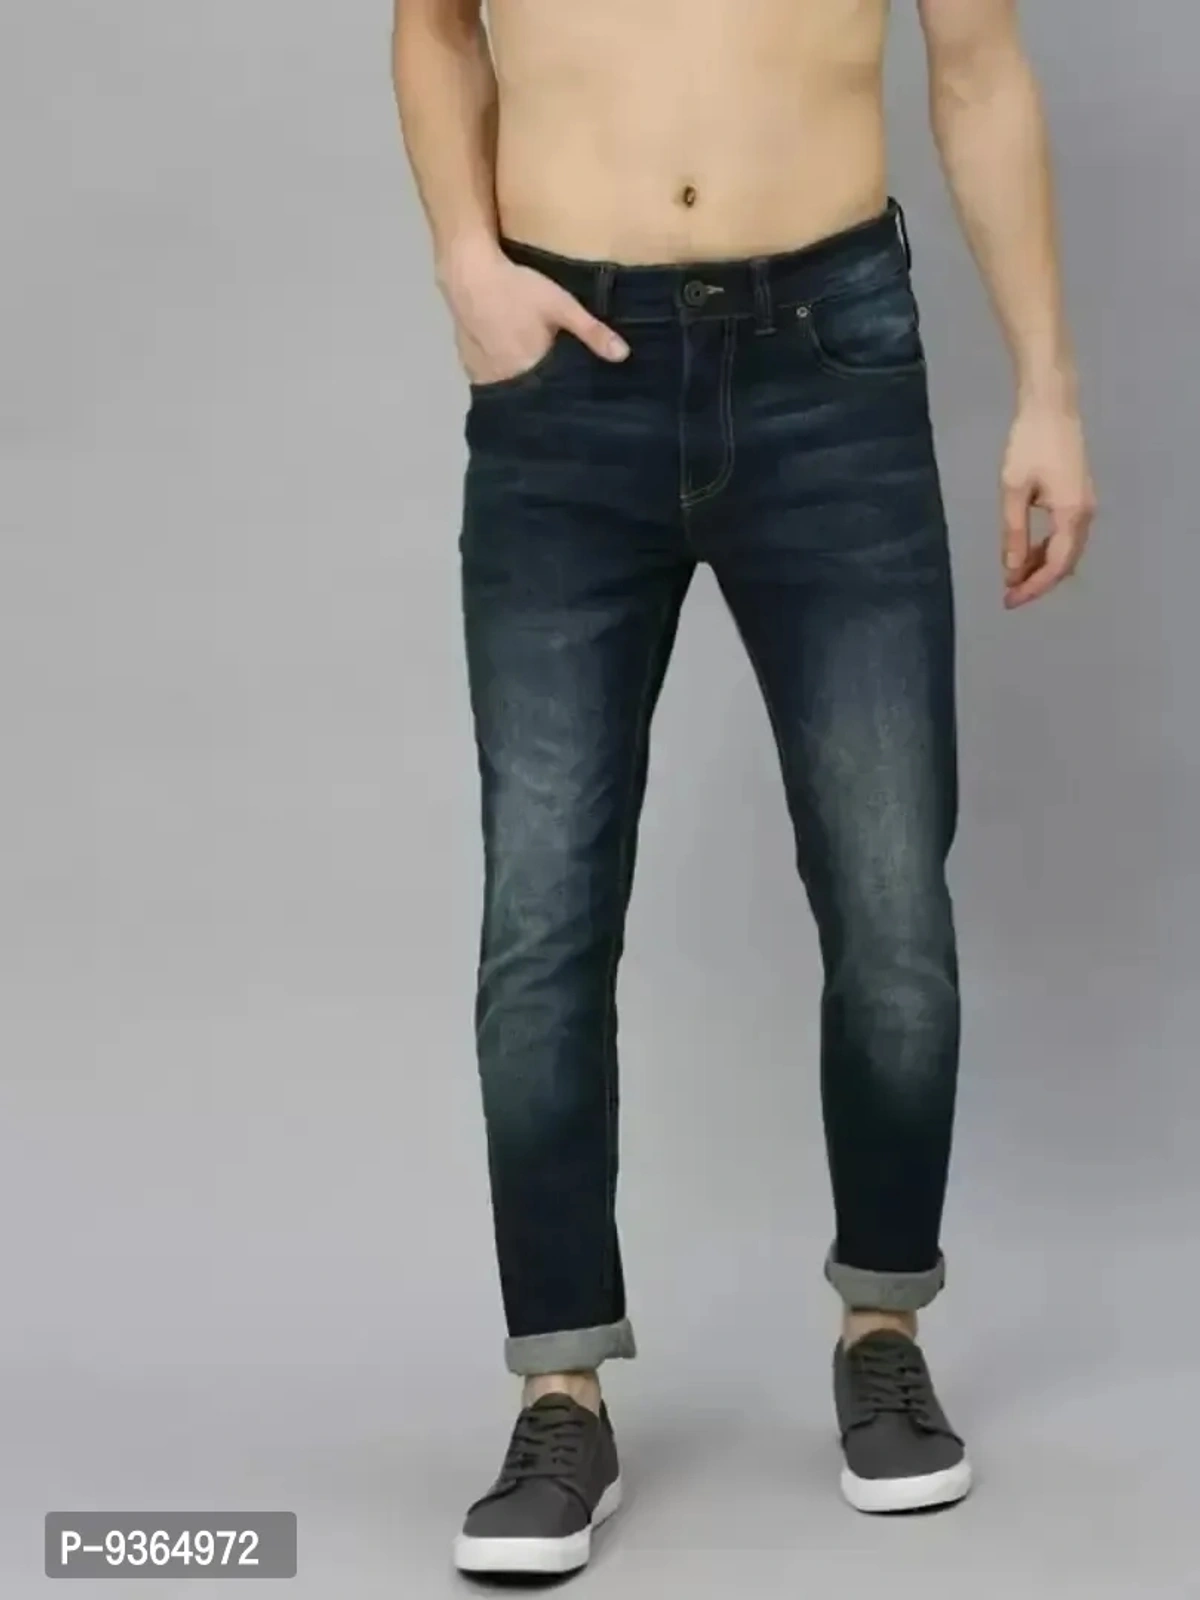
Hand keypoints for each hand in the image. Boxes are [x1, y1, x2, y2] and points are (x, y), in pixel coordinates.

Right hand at [438, 240, 628, 385]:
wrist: (467, 271)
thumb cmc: (517, 288)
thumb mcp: (560, 305)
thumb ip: (591, 331)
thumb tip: (624, 356)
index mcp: (529, 372)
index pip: (553, 396)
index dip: (566, 395)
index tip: (579, 396)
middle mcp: (504, 380)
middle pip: (530, 394)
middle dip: (545, 393)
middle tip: (561, 385)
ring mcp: (483, 374)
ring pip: (510, 388)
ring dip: (523, 386)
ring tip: (539, 378)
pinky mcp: (469, 364)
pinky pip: (491, 379)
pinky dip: (503, 377)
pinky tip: (511, 365)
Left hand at [1000, 401, 1095, 608]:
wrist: (1051, 406)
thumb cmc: (1028, 444)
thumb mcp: (1014, 491)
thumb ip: (1014, 533)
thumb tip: (1012, 572)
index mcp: (1072, 515)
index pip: (1055, 566)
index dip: (1033, 587)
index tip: (1008, 600)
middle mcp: (1085, 514)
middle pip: (1065, 563)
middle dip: (1038, 582)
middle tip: (1009, 596)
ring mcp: (1085, 506)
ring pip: (1067, 551)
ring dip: (1042, 567)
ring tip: (1014, 578)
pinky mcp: (1079, 497)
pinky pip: (1066, 536)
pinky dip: (1048, 550)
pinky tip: (1027, 554)